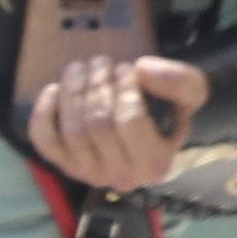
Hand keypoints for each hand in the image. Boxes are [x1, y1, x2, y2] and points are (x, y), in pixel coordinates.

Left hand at [25, 52, 209, 192]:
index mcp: (155, 163)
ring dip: (72, 91)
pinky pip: (45, 142)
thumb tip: (142, 69)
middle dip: (97, 84)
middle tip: (102, 61)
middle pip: (98, 124)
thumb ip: (180, 80)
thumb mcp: (192, 94)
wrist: (153, 136)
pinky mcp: (65, 165)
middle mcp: (121, 176)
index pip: (130, 122)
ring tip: (80, 67)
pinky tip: (54, 90)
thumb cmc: (171, 114)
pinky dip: (44, 114)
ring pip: (72, 130)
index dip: (124, 88)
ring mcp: (89, 173)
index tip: (127, 67)